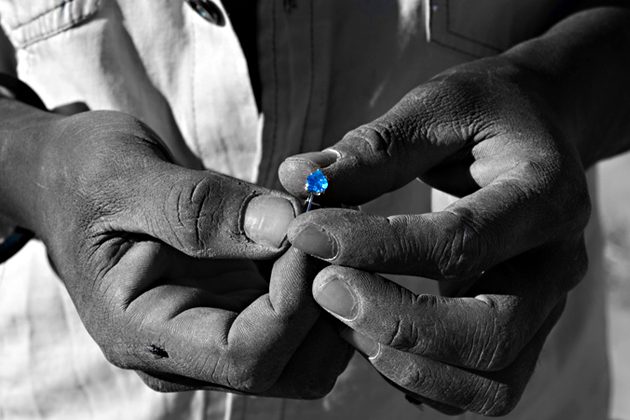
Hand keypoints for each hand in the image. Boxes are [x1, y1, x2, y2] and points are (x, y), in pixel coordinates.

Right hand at [2, 110, 350, 395]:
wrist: (68, 181)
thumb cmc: (80, 177)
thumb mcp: (123, 177)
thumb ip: (198, 208)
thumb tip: (285, 227)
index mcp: (141, 333)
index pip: (243, 357)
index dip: (293, 303)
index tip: (307, 234)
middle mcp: (185, 350)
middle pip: (290, 368)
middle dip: (325, 304)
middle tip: (330, 228)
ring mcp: (217, 329)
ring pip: (309, 351)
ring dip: (331, 293)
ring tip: (324, 223)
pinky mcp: (240, 304)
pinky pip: (305, 315)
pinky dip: (324, 277)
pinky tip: (315, 228)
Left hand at [278, 56, 590, 413]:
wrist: (536, 131)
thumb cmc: (486, 114)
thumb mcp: (437, 107)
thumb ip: (374, 148)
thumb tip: (296, 177)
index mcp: (543, 196)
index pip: (459, 242)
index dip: (373, 245)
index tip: (304, 233)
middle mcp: (554, 264)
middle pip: (488, 335)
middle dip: (393, 323)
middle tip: (323, 290)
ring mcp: (543, 308)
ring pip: (490, 383)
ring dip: (405, 362)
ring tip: (342, 317)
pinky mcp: (521, 331)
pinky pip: (480, 390)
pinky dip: (422, 379)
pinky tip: (373, 337)